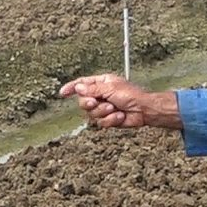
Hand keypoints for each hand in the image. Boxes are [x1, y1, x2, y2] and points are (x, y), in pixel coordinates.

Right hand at [57, 74, 180, 129]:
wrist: (144, 110)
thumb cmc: (132, 96)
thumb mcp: (111, 89)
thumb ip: (93, 89)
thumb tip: (78, 88)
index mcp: (101, 83)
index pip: (82, 84)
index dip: (71, 88)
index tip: (63, 93)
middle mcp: (101, 95)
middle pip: (83, 101)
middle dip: (90, 104)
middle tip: (96, 102)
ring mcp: (104, 108)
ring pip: (92, 114)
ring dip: (103, 112)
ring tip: (114, 109)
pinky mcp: (108, 119)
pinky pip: (101, 123)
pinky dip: (111, 120)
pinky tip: (120, 116)